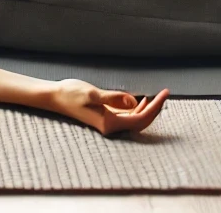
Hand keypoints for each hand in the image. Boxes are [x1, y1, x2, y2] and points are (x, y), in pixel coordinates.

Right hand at [47, 79, 169, 135]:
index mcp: (109, 123)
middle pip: (141, 121)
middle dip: (155, 109)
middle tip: (166, 93)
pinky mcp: (105, 118)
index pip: (140, 119)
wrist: (54, 97)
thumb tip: (133, 102)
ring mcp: (108, 123)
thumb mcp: (92, 93)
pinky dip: (136, 109)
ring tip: (158, 95)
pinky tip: (140, 100)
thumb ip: (113, 98)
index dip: (155, 108)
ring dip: (148, 109)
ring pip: (135, 120)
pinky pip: (126, 117)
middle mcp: (110, 127)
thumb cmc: (70, 93)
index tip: (164, 94)